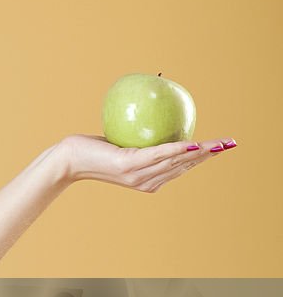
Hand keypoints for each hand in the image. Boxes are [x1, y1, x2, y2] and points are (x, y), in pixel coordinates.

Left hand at [61, 134, 237, 191]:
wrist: (68, 160)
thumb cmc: (91, 150)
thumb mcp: (118, 145)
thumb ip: (136, 139)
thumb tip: (152, 115)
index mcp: (148, 180)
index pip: (180, 169)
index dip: (202, 159)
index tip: (219, 148)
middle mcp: (147, 181)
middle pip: (184, 167)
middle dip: (208, 156)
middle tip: (229, 145)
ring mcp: (139, 176)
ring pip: (176, 162)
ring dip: (200, 153)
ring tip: (218, 144)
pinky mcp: (130, 166)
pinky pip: (159, 154)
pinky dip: (178, 150)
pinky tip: (193, 144)